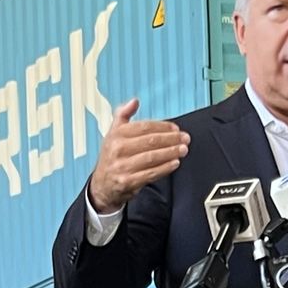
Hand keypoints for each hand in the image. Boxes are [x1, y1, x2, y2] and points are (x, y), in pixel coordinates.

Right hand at [88, 98, 188, 212]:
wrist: (102, 185)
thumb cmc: (112, 157)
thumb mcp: (113, 133)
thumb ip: (123, 114)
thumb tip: (134, 101)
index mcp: (116, 135)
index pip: (144, 127)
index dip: (163, 126)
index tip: (176, 129)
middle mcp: (118, 150)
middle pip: (150, 141)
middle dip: (171, 139)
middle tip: (185, 138)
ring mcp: (123, 167)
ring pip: (152, 157)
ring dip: (171, 152)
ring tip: (183, 149)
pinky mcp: (128, 182)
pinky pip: (151, 173)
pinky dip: (165, 168)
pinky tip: (175, 163)